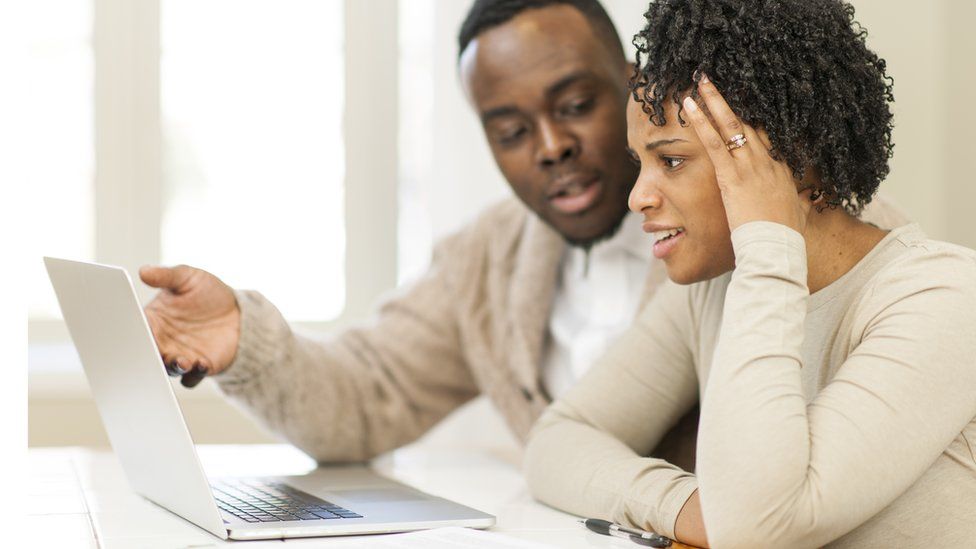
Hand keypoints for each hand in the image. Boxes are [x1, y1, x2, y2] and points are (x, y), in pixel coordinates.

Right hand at [140, 264, 240, 386]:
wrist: (237, 311)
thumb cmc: (207, 292)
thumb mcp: (187, 278)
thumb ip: (165, 276)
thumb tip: (144, 271)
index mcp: (153, 321)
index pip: (137, 329)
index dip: (134, 332)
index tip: (136, 333)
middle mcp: (162, 342)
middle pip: (148, 354)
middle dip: (150, 356)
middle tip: (157, 352)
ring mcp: (179, 356)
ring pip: (168, 369)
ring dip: (173, 367)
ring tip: (182, 361)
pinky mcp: (199, 367)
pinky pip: (191, 378)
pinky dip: (193, 375)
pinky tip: (202, 364)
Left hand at [681, 75, 811, 233]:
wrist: (776, 248)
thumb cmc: (785, 237)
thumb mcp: (798, 215)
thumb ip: (802, 203)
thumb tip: (808, 201)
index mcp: (782, 170)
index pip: (767, 136)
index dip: (755, 117)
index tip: (745, 101)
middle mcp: (767, 162)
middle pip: (749, 123)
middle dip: (732, 101)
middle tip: (716, 81)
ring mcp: (750, 166)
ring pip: (731, 125)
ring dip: (714, 100)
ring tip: (701, 81)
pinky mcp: (732, 175)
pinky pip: (714, 142)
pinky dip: (701, 122)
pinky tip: (689, 106)